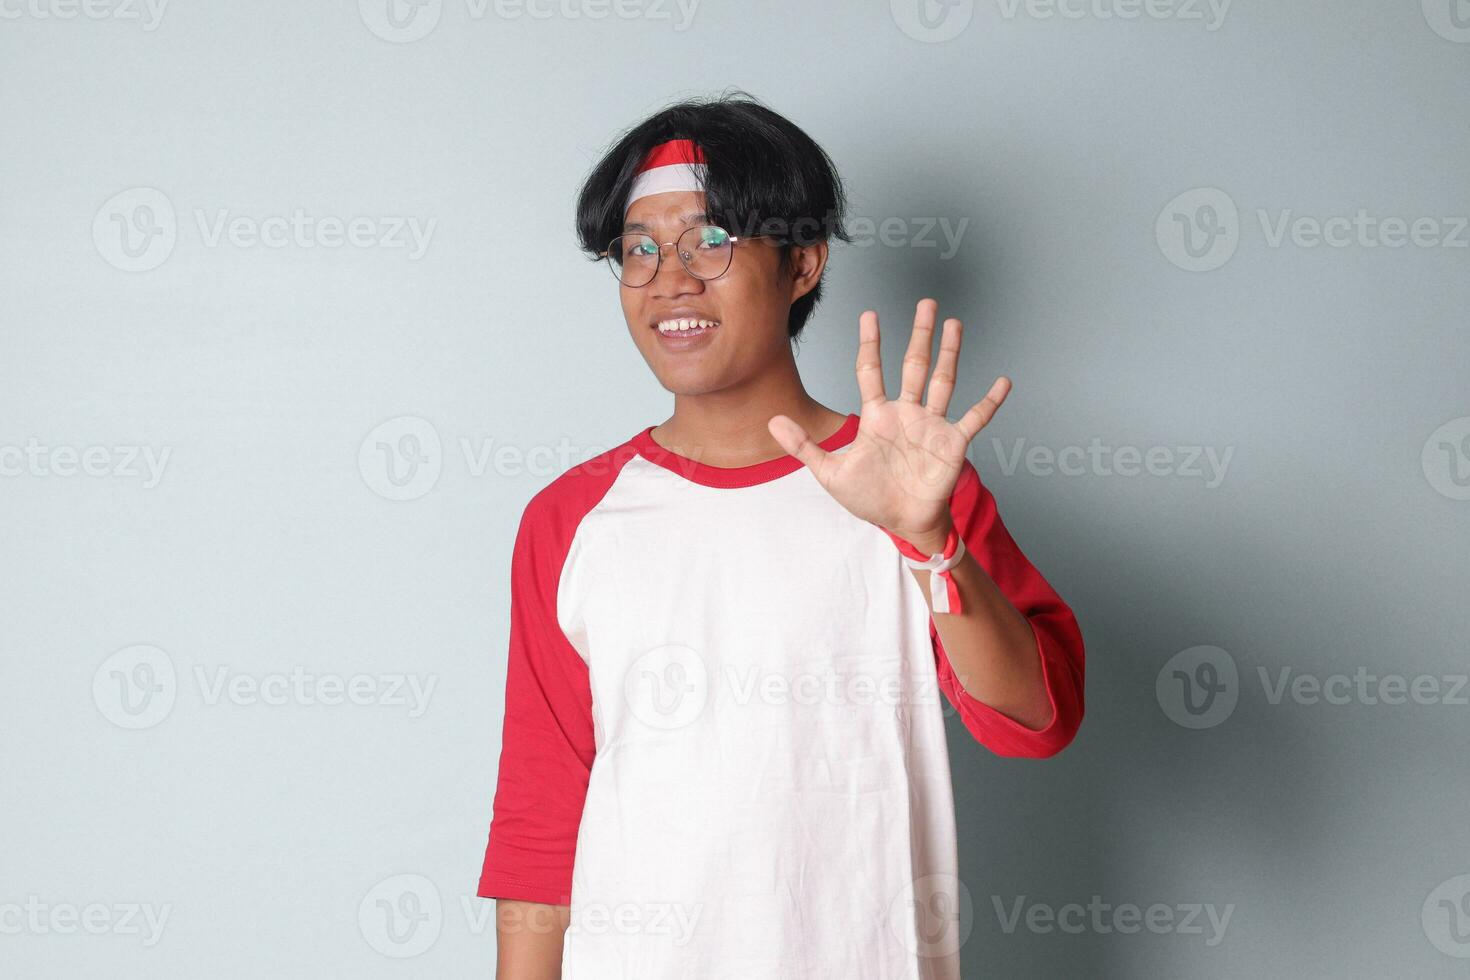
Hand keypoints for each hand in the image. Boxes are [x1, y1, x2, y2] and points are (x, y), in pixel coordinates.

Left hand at [769, 298, 1009, 553]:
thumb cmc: (870, 498)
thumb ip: (804, 446)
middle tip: (926, 303)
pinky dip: (989, 402)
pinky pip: (974, 418)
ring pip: (943, 380)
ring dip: (950, 352)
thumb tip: (771, 421)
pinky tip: (1003, 382)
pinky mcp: (952, 443)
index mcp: (878, 416)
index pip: (871, 371)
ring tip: (955, 324)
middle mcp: (906, 413)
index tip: (869, 315)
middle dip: (920, 334)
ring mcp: (931, 425)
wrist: (901, 523)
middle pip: (914, 365)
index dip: (870, 344)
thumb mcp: (830, 473)